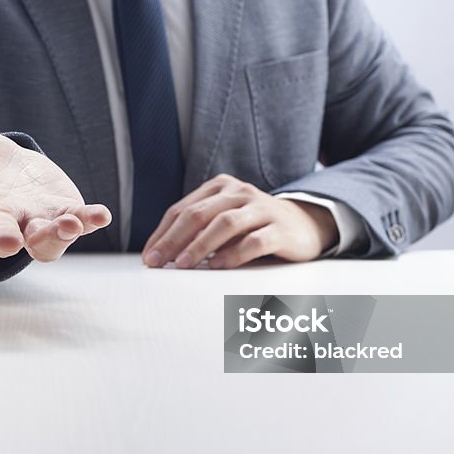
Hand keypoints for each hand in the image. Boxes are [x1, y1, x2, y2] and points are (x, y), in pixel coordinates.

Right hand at [0, 124, 110, 262]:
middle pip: (2, 236)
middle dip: (6, 239)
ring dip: (54, 234)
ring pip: (42, 239)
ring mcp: (30, 221)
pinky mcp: (58, 211)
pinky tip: (100, 215)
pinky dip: (87, 220)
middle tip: (7, 242)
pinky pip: (74, 221)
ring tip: (67, 225)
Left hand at [141, 174, 337, 269]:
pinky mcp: (281, 229)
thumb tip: (162, 254)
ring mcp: (262, 209)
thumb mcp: (224, 220)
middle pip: (199, 214)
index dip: (163, 233)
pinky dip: (233, 254)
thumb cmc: (253, 226)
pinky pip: (254, 241)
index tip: (149, 257)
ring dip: (200, 245)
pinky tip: (217, 266)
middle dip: (174, 239)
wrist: (304, 224)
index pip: (183, 209)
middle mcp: (240, 193)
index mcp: (220, 187)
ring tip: (183, 264)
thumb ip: (198, 230)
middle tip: (158, 262)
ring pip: (225, 224)